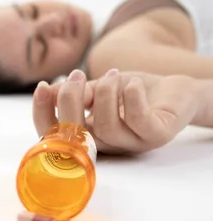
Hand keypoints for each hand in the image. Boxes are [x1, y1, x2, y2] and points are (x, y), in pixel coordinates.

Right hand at [32, 69, 197, 153]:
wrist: (176, 91)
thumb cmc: (134, 92)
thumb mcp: (100, 87)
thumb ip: (78, 93)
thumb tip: (49, 91)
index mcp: (89, 136)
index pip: (56, 136)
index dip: (43, 115)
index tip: (43, 87)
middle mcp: (108, 145)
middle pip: (76, 136)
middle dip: (70, 101)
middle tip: (76, 75)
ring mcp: (132, 144)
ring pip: (106, 128)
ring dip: (105, 95)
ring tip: (114, 76)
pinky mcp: (157, 135)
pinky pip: (138, 121)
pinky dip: (131, 98)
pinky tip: (132, 85)